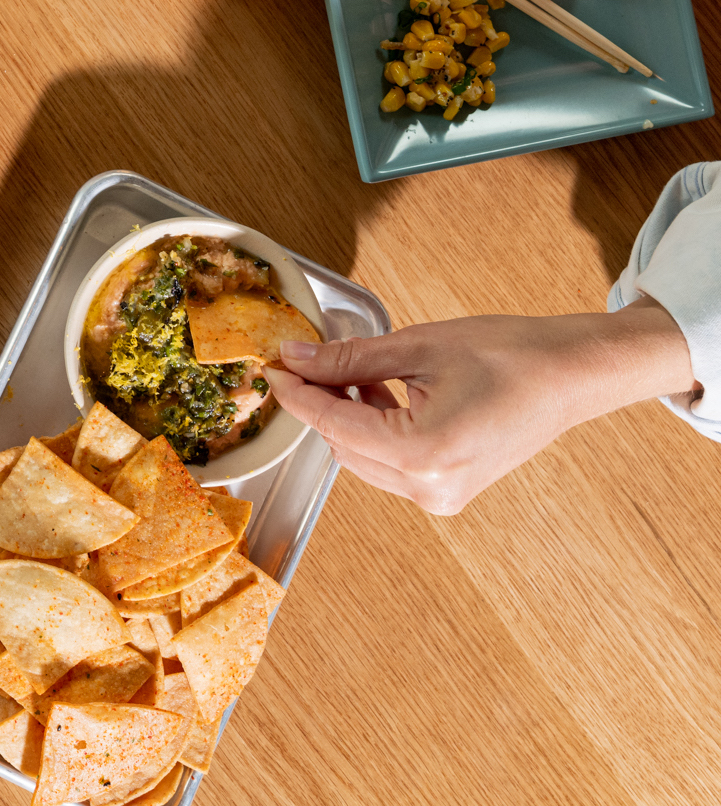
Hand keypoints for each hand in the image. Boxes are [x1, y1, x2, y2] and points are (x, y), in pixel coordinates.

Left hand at [261, 299, 694, 514]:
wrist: (571, 375)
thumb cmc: (507, 354)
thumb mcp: (416, 347)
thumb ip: (348, 360)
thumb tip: (296, 358)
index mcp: (423, 454)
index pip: (332, 426)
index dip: (296, 394)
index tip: (272, 368)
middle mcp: (430, 488)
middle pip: (342, 447)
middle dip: (320, 404)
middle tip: (307, 359)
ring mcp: (442, 496)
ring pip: (362, 459)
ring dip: (346, 417)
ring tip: (350, 371)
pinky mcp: (449, 490)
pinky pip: (389, 464)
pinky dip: (373, 430)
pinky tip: (378, 392)